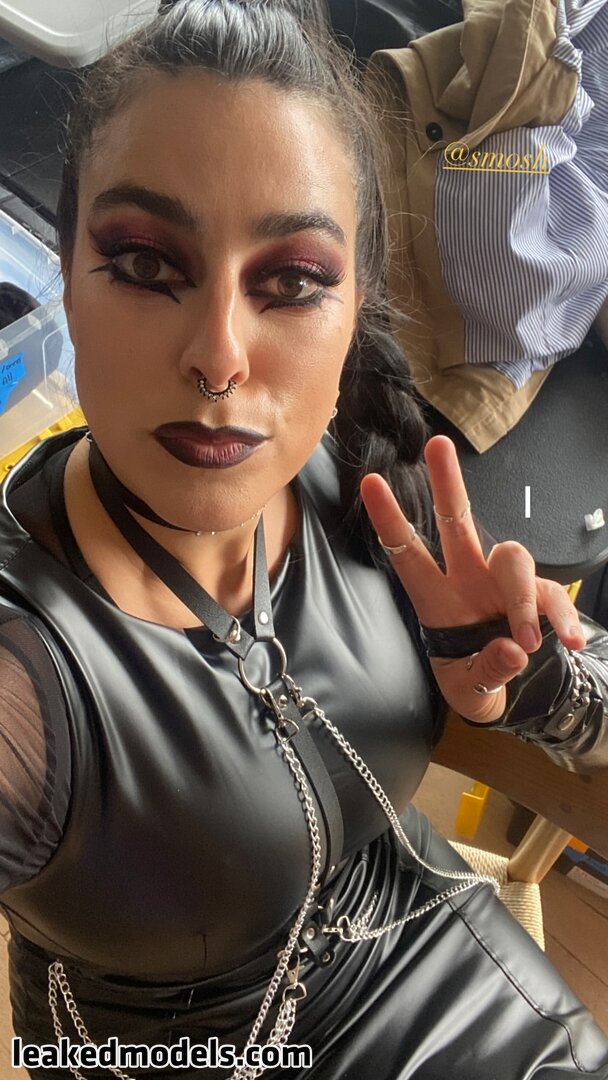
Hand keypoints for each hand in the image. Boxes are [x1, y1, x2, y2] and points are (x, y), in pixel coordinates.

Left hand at [360, 435, 585, 722]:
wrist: (502, 689)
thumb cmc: (468, 678)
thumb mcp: (467, 687)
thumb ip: (488, 670)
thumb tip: (512, 648)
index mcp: (435, 598)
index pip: (407, 552)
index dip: (390, 519)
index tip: (371, 482)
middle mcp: (467, 578)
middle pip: (456, 521)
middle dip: (447, 483)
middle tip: (438, 444)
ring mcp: (501, 583)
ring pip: (513, 557)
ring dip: (521, 600)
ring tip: (526, 642)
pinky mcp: (536, 595)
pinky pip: (551, 594)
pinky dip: (562, 617)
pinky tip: (569, 641)